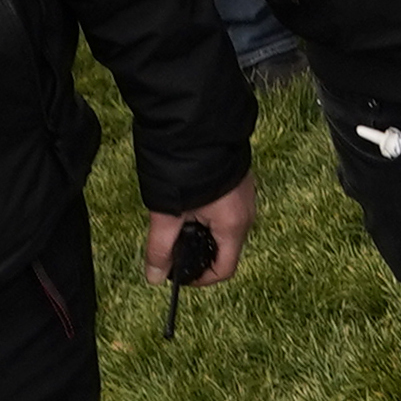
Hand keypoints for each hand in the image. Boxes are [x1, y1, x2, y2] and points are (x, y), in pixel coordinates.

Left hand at [141, 170, 258, 290]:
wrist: (199, 123)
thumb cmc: (188, 167)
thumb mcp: (168, 212)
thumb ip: (160, 248)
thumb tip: (153, 276)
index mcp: (233, 225)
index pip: (225, 269)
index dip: (200, 278)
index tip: (179, 272)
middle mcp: (246, 213)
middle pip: (224, 248)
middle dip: (198, 251)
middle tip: (172, 241)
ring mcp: (245, 194)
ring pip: (223, 227)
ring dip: (201, 230)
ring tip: (176, 216)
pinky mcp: (238, 179)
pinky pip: (225, 208)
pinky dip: (207, 212)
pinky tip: (187, 198)